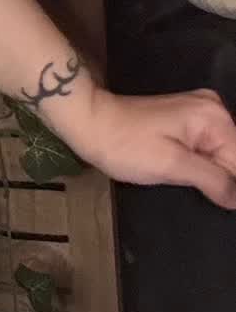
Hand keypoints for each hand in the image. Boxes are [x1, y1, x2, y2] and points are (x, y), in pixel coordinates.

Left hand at [62, 85, 235, 207]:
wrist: (89, 123)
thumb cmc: (125, 145)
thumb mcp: (172, 166)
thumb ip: (215, 181)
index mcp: (215, 118)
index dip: (231, 189)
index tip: (218, 202)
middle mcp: (214, 109)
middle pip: (233, 158)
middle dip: (222, 180)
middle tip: (188, 187)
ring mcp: (200, 112)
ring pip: (222, 155)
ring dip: (212, 175)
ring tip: (183, 181)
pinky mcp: (186, 120)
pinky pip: (208, 148)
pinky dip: (203, 165)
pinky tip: (188, 175)